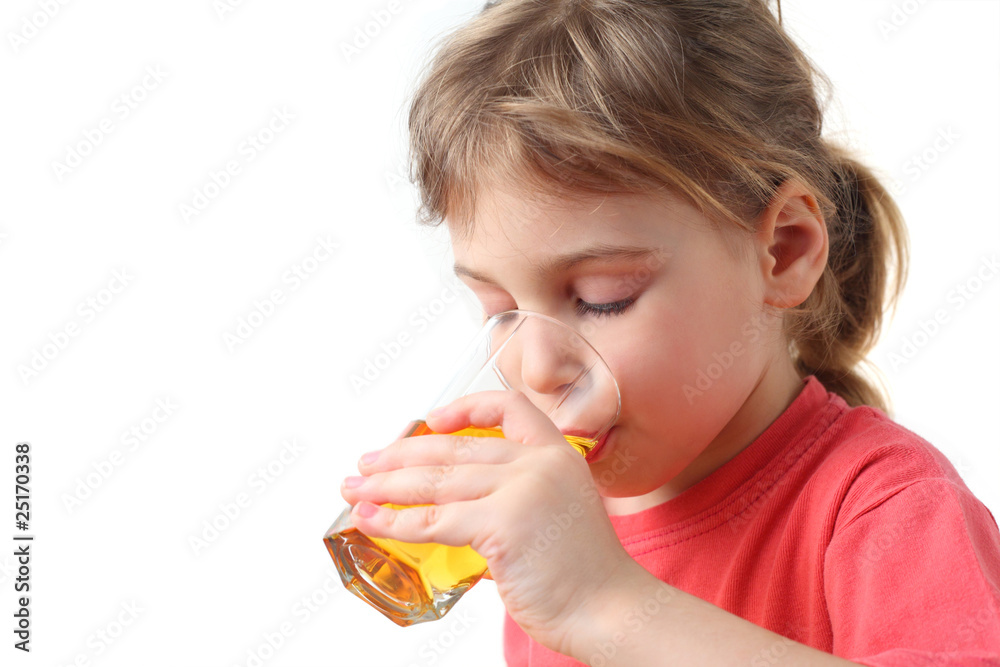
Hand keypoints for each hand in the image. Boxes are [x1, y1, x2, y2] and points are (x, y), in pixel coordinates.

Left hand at [340, 389, 636, 654]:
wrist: (609, 609)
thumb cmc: (583, 573)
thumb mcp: (558, 510)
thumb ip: (518, 494)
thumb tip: (459, 501)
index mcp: (557, 454)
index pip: (509, 406)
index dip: (466, 406)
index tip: (433, 419)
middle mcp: (539, 463)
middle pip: (455, 446)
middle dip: (401, 454)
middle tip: (368, 463)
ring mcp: (522, 490)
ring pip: (437, 480)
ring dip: (386, 485)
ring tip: (355, 489)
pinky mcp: (503, 524)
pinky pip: (434, 520)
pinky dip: (395, 522)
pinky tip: (372, 521)